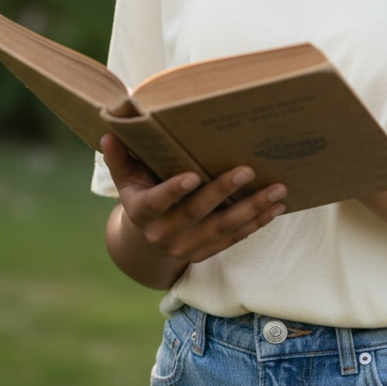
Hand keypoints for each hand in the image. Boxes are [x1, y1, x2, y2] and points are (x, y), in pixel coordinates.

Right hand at [101, 134, 286, 274]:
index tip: (193, 175)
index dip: (173, 190)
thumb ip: (120, 158)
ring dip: (252, 209)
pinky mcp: (206, 252)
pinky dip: (257, 223)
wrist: (145, 243)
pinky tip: (277, 207)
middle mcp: (164, 233)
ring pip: (223, 228)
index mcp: (142, 212)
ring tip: (278, 190)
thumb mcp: (126, 179)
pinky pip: (235, 239)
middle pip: (197, 213)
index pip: (158, 202)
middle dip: (223, 191)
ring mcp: (187, 246)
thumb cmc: (140, 196)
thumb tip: (108, 132)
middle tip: (247, 170)